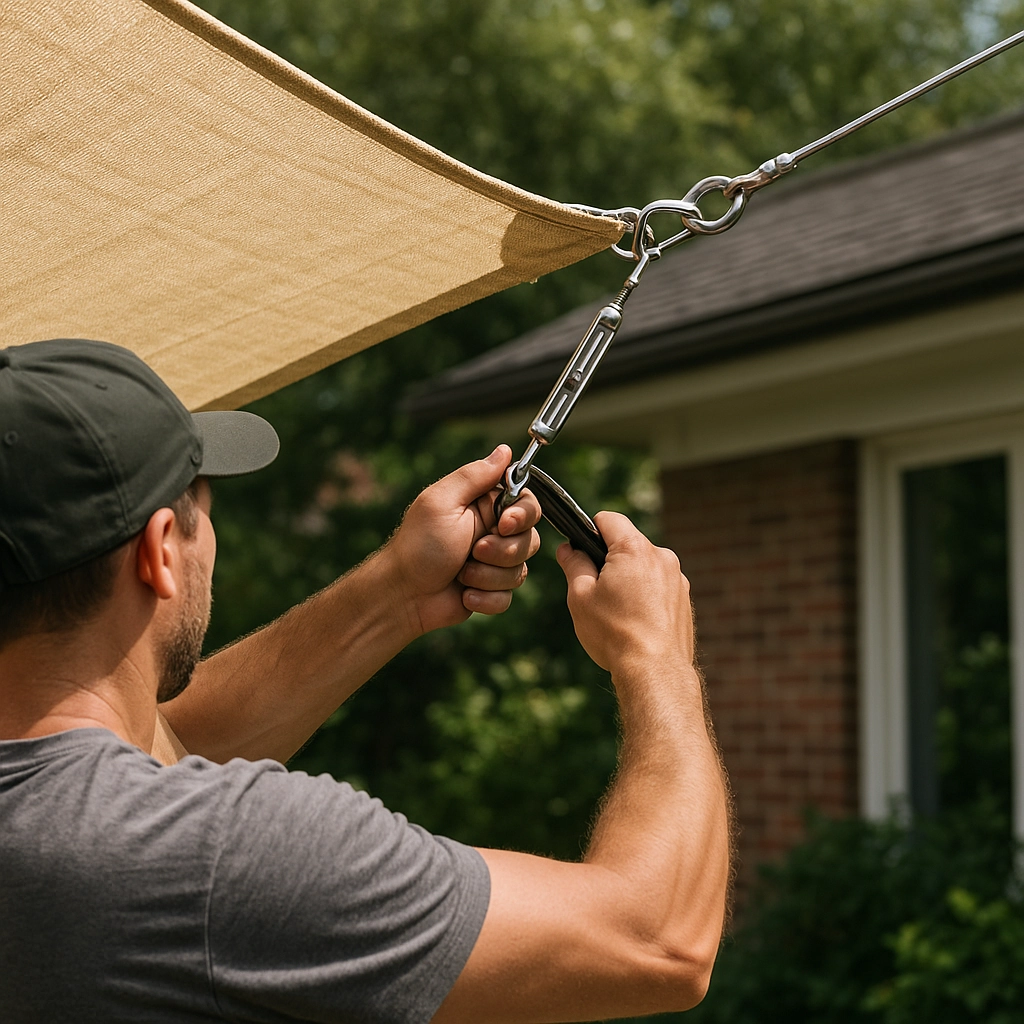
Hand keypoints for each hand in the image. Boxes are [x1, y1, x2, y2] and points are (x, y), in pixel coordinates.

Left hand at [384, 446, 541, 633]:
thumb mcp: (443, 502)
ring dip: (489, 575)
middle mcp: (492, 532)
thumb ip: (475, 476)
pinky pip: (508, 596)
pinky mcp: (490, 589)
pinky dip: (486, 597)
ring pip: (520, 570)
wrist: (403, 595)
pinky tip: (464, 594)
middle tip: (475, 551)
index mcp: (483, 506)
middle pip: (530, 538)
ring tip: (462, 574)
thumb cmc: (418, 546)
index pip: (527, 502)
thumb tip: (505, 450)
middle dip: (503, 551)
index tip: (504, 525)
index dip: (522, 515)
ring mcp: (492, 563)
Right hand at [556, 512, 693, 673]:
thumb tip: (567, 549)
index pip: (608, 519)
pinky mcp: (685, 599)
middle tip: (595, 591)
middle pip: (627, 544)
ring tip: (617, 613)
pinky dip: (646, 596)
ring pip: (644, 566)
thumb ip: (573, 565)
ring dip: (629, 579)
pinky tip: (635, 622)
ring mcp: (678, 578)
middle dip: (609, 560)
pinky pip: (659, 586)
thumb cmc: (614, 633)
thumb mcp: (580, 597)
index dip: (589, 531)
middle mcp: (661, 556)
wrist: (655, 672)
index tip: (580, 554)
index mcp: (634, 549)